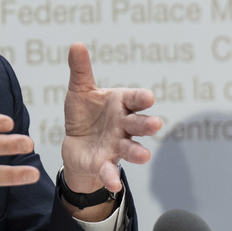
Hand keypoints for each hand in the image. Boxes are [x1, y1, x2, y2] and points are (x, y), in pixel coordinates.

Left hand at [59, 43, 161, 195]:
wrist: (76, 144)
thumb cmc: (84, 113)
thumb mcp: (79, 90)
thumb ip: (81, 70)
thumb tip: (76, 44)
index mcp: (121, 104)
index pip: (135, 99)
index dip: (142, 99)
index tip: (148, 98)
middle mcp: (124, 125)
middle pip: (139, 124)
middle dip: (147, 124)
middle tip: (156, 124)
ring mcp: (117, 145)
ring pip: (131, 148)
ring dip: (138, 152)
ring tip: (144, 156)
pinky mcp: (105, 163)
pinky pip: (110, 171)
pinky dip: (112, 178)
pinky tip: (114, 185)